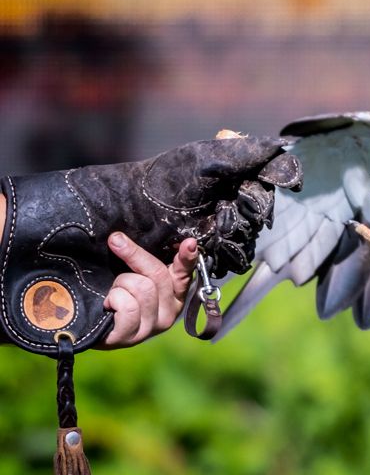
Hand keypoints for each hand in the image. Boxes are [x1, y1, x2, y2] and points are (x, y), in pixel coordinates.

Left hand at [0, 132, 301, 353]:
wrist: (38, 284)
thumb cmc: (85, 247)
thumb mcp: (127, 211)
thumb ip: (170, 188)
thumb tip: (226, 135)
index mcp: (166, 281)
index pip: (189, 267)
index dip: (190, 256)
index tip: (187, 242)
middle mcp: (162, 306)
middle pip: (168, 282)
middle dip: (138, 261)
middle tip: (114, 241)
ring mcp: (145, 326)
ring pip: (150, 298)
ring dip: (123, 284)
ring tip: (105, 285)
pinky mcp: (124, 339)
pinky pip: (132, 318)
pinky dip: (115, 307)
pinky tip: (103, 304)